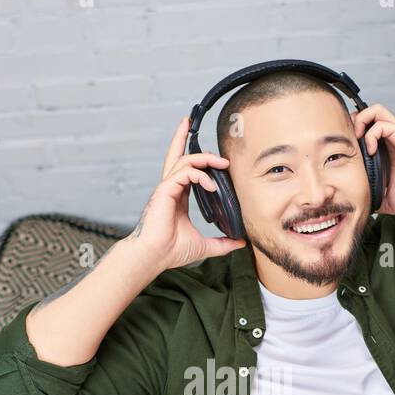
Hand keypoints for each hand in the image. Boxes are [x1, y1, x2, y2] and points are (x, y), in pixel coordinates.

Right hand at [129, 117, 246, 269]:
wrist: (155, 256)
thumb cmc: (170, 251)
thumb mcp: (204, 245)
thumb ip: (222, 243)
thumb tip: (240, 243)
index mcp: (178, 197)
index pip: (186, 170)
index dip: (197, 159)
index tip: (215, 158)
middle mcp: (171, 189)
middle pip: (177, 155)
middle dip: (184, 137)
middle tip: (209, 141)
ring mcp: (167, 188)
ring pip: (184, 160)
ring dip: (205, 158)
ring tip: (222, 164)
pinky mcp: (165, 190)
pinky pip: (184, 173)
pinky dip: (200, 175)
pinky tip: (211, 186)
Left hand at [351, 104, 394, 214]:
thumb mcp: (386, 199)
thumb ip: (372, 197)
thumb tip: (358, 206)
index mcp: (386, 150)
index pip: (365, 130)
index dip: (351, 135)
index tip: (345, 150)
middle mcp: (391, 138)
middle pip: (368, 115)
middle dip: (353, 122)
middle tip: (348, 141)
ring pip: (375, 111)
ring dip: (360, 121)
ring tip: (357, 139)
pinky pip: (382, 123)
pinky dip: (371, 133)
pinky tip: (370, 150)